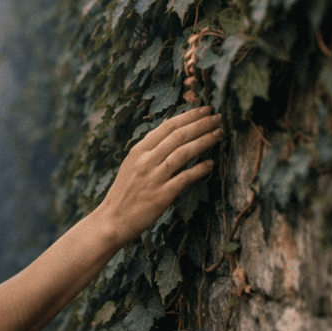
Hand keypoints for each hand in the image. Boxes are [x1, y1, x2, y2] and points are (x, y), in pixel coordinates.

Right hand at [93, 107, 222, 243]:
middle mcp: (146, 161)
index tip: (205, 109)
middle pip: (179, 135)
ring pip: (184, 152)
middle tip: (218, 117)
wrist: (111, 221)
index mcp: (138, 151)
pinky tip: (211, 163)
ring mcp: (154, 178)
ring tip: (219, 134)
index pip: (167, 126)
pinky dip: (199, 169)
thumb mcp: (131, 165)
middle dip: (201, 124)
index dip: (189, 116)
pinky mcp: (162, 195)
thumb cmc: (124, 193)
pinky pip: (185, 177)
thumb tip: (170, 129)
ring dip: (205, 141)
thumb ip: (149, 149)